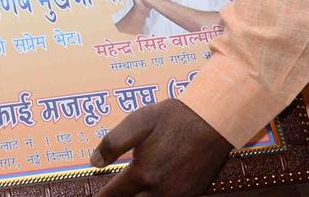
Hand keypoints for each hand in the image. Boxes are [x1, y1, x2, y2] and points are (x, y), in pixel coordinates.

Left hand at [90, 98, 232, 195]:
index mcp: (143, 174)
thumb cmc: (174, 119)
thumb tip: (94, 162)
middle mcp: (160, 191)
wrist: (214, 122)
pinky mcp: (192, 194)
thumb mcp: (137, 122)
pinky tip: (150, 191)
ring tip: (130, 191)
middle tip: (113, 193)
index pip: (114, 195)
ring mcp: (178, 196)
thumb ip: (112, 144)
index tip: (94, 196)